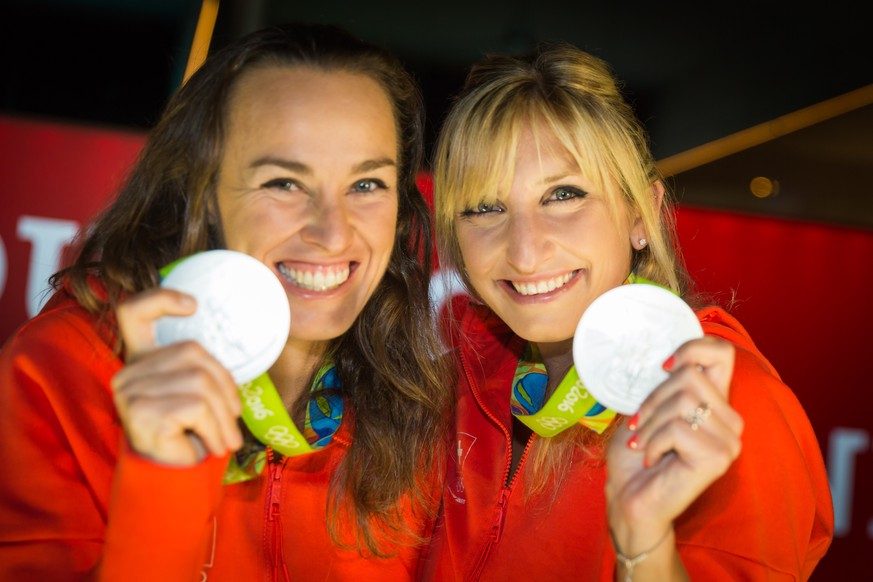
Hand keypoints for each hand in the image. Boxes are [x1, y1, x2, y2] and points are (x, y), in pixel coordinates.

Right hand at [111, 288, 242, 464]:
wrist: (170, 481)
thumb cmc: (188, 435)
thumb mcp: (195, 394)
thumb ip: (199, 369)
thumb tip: (233, 359)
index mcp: (140, 359)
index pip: (133, 312)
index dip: (160, 298)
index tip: (192, 305)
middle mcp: (128, 371)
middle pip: (192, 352)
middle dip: (225, 386)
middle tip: (233, 419)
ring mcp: (129, 390)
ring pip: (200, 381)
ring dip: (224, 415)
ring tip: (226, 438)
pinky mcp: (140, 412)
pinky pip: (197, 408)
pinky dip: (215, 429)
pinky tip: (213, 446)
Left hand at [605, 335, 743, 553]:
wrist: (629, 497)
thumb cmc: (635, 453)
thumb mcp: (645, 408)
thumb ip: (662, 383)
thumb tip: (661, 357)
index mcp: (715, 402)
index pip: (723, 353)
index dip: (693, 348)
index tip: (663, 366)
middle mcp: (730, 419)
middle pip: (691, 376)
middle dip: (653, 398)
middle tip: (640, 424)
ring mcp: (729, 440)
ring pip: (684, 401)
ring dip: (651, 422)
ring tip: (644, 443)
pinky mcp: (719, 457)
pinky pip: (678, 428)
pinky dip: (653, 441)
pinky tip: (651, 459)